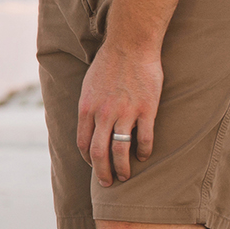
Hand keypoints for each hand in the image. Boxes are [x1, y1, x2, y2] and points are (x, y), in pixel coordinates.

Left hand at [75, 42, 161, 185]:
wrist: (130, 44)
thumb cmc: (108, 63)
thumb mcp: (88, 86)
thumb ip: (88, 108)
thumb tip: (88, 126)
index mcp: (87, 108)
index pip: (83, 144)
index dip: (88, 160)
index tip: (94, 167)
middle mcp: (103, 113)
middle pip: (99, 153)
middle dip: (102, 172)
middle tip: (108, 183)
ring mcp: (125, 112)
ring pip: (120, 150)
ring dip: (122, 168)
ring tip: (125, 176)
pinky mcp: (146, 109)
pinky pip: (144, 138)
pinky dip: (144, 151)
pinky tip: (144, 156)